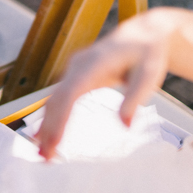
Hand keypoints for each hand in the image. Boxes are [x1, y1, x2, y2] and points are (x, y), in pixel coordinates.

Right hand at [36, 9, 178, 160]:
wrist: (144, 34)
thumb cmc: (147, 54)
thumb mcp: (149, 75)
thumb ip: (134, 98)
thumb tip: (124, 126)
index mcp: (94, 63)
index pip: (70, 94)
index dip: (60, 119)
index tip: (55, 142)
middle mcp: (78, 65)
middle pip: (57, 99)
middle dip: (49, 128)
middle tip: (45, 158)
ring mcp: (74, 69)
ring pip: (54, 100)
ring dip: (47, 126)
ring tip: (44, 154)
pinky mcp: (76, 76)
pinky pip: (60, 98)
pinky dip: (52, 118)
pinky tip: (45, 135)